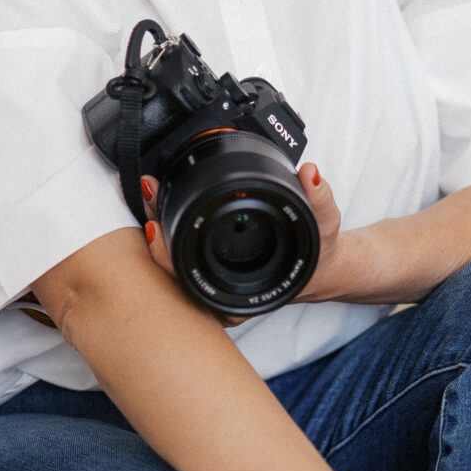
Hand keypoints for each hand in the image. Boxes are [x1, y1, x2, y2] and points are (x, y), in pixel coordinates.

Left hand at [141, 164, 350, 317]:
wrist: (316, 266)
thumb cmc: (315, 253)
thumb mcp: (323, 226)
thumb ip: (318, 200)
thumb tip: (310, 174)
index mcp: (241, 297)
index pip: (193, 285)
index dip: (167, 258)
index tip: (156, 227)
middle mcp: (221, 297)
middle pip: (171, 275)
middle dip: (152, 233)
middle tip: (147, 193)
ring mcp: (211, 285)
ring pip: (168, 267)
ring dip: (155, 229)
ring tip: (149, 193)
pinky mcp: (206, 269)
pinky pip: (176, 256)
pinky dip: (164, 231)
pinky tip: (158, 205)